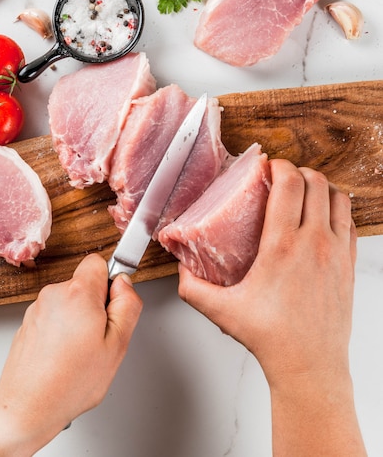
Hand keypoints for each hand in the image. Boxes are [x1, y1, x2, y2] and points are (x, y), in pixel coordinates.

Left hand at [0, 254, 141, 455]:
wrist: (26, 409)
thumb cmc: (69, 383)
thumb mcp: (117, 345)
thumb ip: (128, 305)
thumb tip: (125, 284)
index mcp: (78, 293)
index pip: (98, 261)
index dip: (110, 281)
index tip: (113, 304)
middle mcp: (53, 294)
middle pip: (84, 284)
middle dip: (95, 305)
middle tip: (98, 338)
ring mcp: (37, 309)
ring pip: (70, 302)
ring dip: (78, 320)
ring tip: (79, 353)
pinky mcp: (27, 323)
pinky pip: (55, 317)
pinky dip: (61, 332)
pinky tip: (63, 358)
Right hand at [178, 159, 365, 454]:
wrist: (310, 365)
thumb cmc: (273, 338)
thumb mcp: (223, 311)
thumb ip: (193, 289)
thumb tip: (181, 271)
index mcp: (283, 245)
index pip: (289, 184)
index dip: (279, 166)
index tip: (270, 166)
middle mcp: (314, 243)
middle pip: (315, 182)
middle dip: (299, 171)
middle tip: (284, 176)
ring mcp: (336, 253)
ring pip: (337, 198)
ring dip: (321, 187)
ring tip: (305, 191)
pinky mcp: (348, 265)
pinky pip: (350, 222)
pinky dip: (338, 209)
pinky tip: (324, 216)